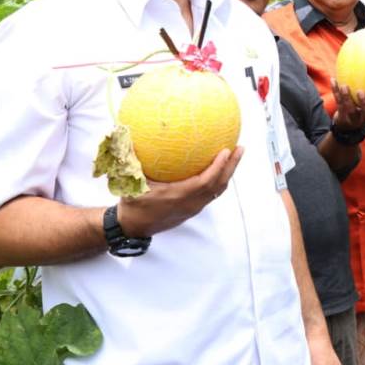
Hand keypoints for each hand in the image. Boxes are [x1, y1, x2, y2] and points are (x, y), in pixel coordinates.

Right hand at [117, 147, 243, 236]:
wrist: (133, 228)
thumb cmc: (132, 204)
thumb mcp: (129, 184)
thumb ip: (130, 162)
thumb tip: (125, 136)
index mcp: (178, 197)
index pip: (206, 182)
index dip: (218, 167)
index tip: (226, 150)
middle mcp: (190, 204)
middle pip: (218, 186)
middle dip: (231, 167)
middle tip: (240, 148)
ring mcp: (193, 208)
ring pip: (217, 191)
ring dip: (227, 173)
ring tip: (235, 155)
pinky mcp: (192, 210)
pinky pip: (211, 193)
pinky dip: (218, 179)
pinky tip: (217, 167)